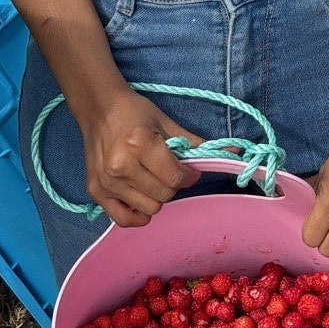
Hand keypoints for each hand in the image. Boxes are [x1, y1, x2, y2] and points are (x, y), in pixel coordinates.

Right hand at [81, 88, 202, 226]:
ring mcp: (107, 181)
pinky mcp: (96, 192)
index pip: (175, 177)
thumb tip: (233, 153)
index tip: (188, 169)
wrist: (98, 108)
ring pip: (149, 208)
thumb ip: (195, 143)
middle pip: (164, 195)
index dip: (189, 176)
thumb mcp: (166, 122)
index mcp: (140, 144)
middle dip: (173, 185)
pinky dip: (136, 214)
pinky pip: (123, 219)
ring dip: (156, 197)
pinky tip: (140, 199)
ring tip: (151, 179)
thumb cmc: (134, 112)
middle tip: (167, 171)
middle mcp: (121, 165)